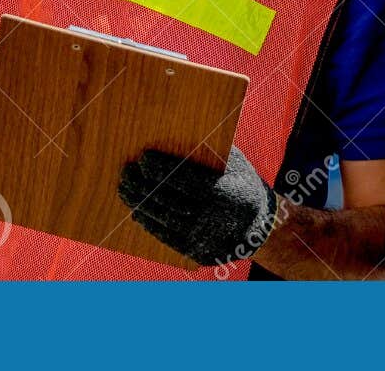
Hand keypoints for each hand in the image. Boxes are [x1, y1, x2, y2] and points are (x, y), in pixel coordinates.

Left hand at [117, 145, 278, 267]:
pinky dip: (150, 223)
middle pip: (171, 199)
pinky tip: (137, 210)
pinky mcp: (196, 251)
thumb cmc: (242, 185)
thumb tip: (176, 132)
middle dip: (145, 184)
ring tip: (126, 188)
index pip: (187, 179)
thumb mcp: (236, 165)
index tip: (144, 156)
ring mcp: (206, 237)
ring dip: (141, 203)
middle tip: (127, 171)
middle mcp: (216, 218)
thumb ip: (211, 153)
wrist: (258, 228)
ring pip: (165, 218)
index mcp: (228, 192)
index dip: (163, 168)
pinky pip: (167, 236)